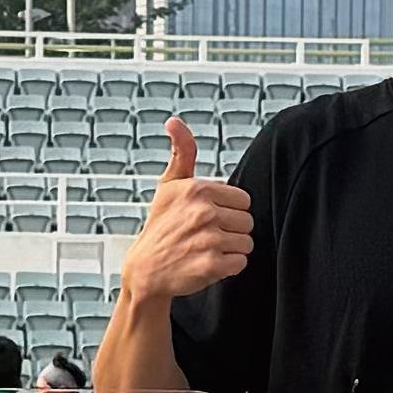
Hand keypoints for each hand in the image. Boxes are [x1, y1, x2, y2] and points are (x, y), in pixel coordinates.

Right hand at [116, 118, 251, 316]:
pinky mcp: (211, 265)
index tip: (207, 217)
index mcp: (198, 189)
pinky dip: (227, 267)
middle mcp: (204, 212)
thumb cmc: (161, 226)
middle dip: (231, 230)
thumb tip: (174, 121)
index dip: (228, 210)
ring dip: (230, 250)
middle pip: (248, 222)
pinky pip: (240, 263)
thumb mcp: (169, 185)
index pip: (243, 200)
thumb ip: (182, 152)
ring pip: (247, 243)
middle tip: (206, 235)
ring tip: (206, 249)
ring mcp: (208, 240)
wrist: (145, 270)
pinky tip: (207, 263)